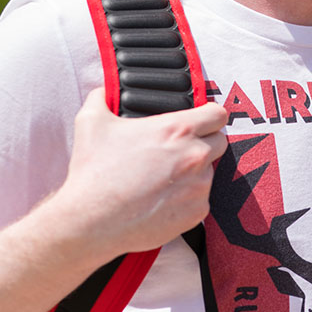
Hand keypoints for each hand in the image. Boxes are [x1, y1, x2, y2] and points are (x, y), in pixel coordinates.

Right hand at [53, 88, 227, 258]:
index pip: (218, 114)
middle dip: (205, 143)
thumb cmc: (94, 172)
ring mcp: (200, 186)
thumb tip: (103, 92)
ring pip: (209, 173)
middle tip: (181, 150)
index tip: (204, 120)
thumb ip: (102, 98)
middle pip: (220, 142)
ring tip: (164, 179)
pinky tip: (163, 200)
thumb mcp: (91, 122)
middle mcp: (195, 156)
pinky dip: (187, 199)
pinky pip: (201, 200)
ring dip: (194, 173)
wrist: (93, 219)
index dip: (210, 115)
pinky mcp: (197, 212)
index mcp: (177, 130)